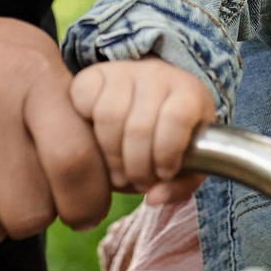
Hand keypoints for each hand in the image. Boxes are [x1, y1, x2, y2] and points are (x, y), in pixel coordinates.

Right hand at [71, 58, 215, 207]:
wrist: (151, 97)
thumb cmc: (171, 135)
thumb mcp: (189, 159)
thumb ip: (180, 184)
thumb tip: (154, 198)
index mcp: (188, 92)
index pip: (177, 118)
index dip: (167, 153)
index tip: (164, 173)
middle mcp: (156, 75)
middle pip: (139, 126)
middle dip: (137, 166)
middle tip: (138, 182)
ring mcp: (123, 72)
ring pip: (108, 116)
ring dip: (111, 156)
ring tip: (119, 173)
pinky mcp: (92, 75)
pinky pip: (82, 101)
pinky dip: (85, 129)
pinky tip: (97, 144)